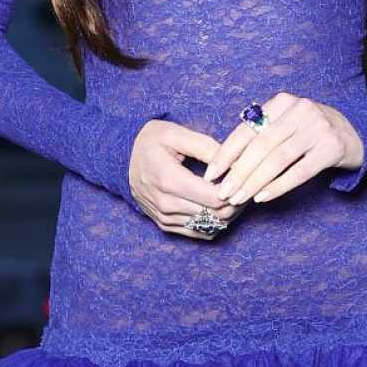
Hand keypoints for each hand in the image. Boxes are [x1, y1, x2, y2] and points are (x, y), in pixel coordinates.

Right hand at [128, 119, 248, 237]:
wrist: (120, 161)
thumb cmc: (149, 143)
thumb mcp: (174, 133)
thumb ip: (204, 146)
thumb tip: (232, 161)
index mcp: (169, 180)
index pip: (215, 197)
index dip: (237, 190)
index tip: (244, 177)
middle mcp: (166, 204)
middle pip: (216, 214)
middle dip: (238, 202)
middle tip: (247, 186)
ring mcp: (165, 218)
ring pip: (211, 226)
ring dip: (229, 213)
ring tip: (236, 195)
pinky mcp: (165, 226)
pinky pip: (200, 233)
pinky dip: (216, 223)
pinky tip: (221, 207)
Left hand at [200, 95, 363, 205]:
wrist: (356, 133)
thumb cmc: (310, 133)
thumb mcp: (286, 124)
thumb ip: (261, 135)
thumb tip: (226, 164)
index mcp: (282, 102)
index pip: (247, 129)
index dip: (226, 153)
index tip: (211, 174)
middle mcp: (299, 110)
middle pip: (260, 146)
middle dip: (238, 172)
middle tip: (223, 193)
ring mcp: (318, 128)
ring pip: (277, 159)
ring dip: (254, 182)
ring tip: (239, 198)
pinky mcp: (332, 148)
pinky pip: (299, 171)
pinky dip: (278, 186)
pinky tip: (262, 198)